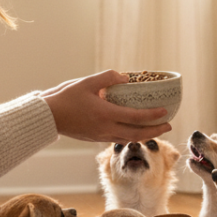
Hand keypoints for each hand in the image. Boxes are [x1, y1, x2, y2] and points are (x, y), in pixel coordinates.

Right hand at [40, 70, 171, 142]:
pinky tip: (135, 130)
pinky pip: (118, 139)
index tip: (165, 111)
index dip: (153, 116)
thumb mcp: (87, 82)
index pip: (135, 117)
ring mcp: (101, 136)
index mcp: (105, 114)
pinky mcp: (96, 138)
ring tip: (156, 129)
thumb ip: (108, 78)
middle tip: (168, 125)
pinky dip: (131, 136)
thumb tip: (125, 77)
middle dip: (155, 131)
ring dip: (145, 135)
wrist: (48, 117)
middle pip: (137, 134)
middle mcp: (106, 128)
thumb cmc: (65, 97)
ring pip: (128, 139)